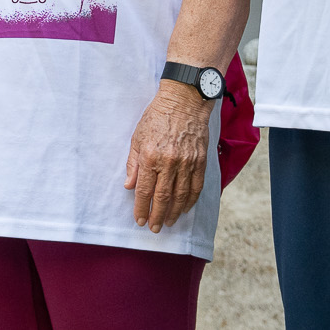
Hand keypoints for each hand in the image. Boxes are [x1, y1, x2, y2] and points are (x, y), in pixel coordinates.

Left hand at [124, 80, 211, 232]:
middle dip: (157, 215)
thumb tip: (129, 186)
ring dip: (174, 212)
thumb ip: (133, 164)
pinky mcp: (200, 161)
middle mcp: (169, 162)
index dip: (142, 208)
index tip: (139, 220)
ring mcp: (187, 162)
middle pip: (163, 197)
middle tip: (154, 228)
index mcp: (150, 156)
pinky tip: (184, 209)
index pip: (145, 190)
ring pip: (181, 196)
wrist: (184, 101)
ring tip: (167, 222)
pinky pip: (196, 187)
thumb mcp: (137, 137)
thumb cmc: (157, 116)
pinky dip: (190, 201)